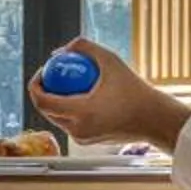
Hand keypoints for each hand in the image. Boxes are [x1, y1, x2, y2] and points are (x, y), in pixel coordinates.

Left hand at [29, 39, 190, 152]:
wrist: (155, 119)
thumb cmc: (136, 90)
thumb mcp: (111, 60)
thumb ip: (84, 47)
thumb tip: (59, 51)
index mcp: (80, 113)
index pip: (42, 101)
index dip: (35, 84)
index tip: (43, 71)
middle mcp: (77, 130)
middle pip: (45, 110)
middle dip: (42, 91)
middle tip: (51, 75)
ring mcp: (81, 138)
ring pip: (56, 118)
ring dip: (54, 100)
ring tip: (63, 83)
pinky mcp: (87, 141)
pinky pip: (70, 123)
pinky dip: (68, 109)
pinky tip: (77, 94)